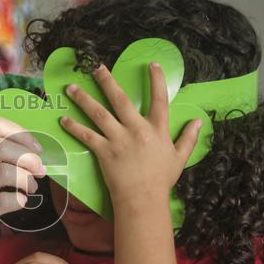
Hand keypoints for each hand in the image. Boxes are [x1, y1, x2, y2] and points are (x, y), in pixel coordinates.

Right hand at [0, 116, 45, 263]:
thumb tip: (29, 149)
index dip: (20, 134)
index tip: (35, 148)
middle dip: (27, 157)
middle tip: (39, 170)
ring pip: (2, 172)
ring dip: (26, 179)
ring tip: (31, 187)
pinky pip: (2, 201)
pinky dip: (18, 199)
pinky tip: (20, 201)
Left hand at [59, 63, 200, 207]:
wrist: (143, 199)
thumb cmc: (161, 180)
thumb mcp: (180, 158)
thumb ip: (189, 138)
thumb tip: (199, 121)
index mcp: (157, 129)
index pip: (159, 99)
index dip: (157, 80)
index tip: (152, 64)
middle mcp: (137, 130)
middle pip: (121, 100)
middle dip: (107, 82)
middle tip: (96, 68)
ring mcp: (119, 139)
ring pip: (99, 114)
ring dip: (84, 99)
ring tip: (71, 88)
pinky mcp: (104, 151)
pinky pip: (86, 135)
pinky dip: (74, 127)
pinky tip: (63, 119)